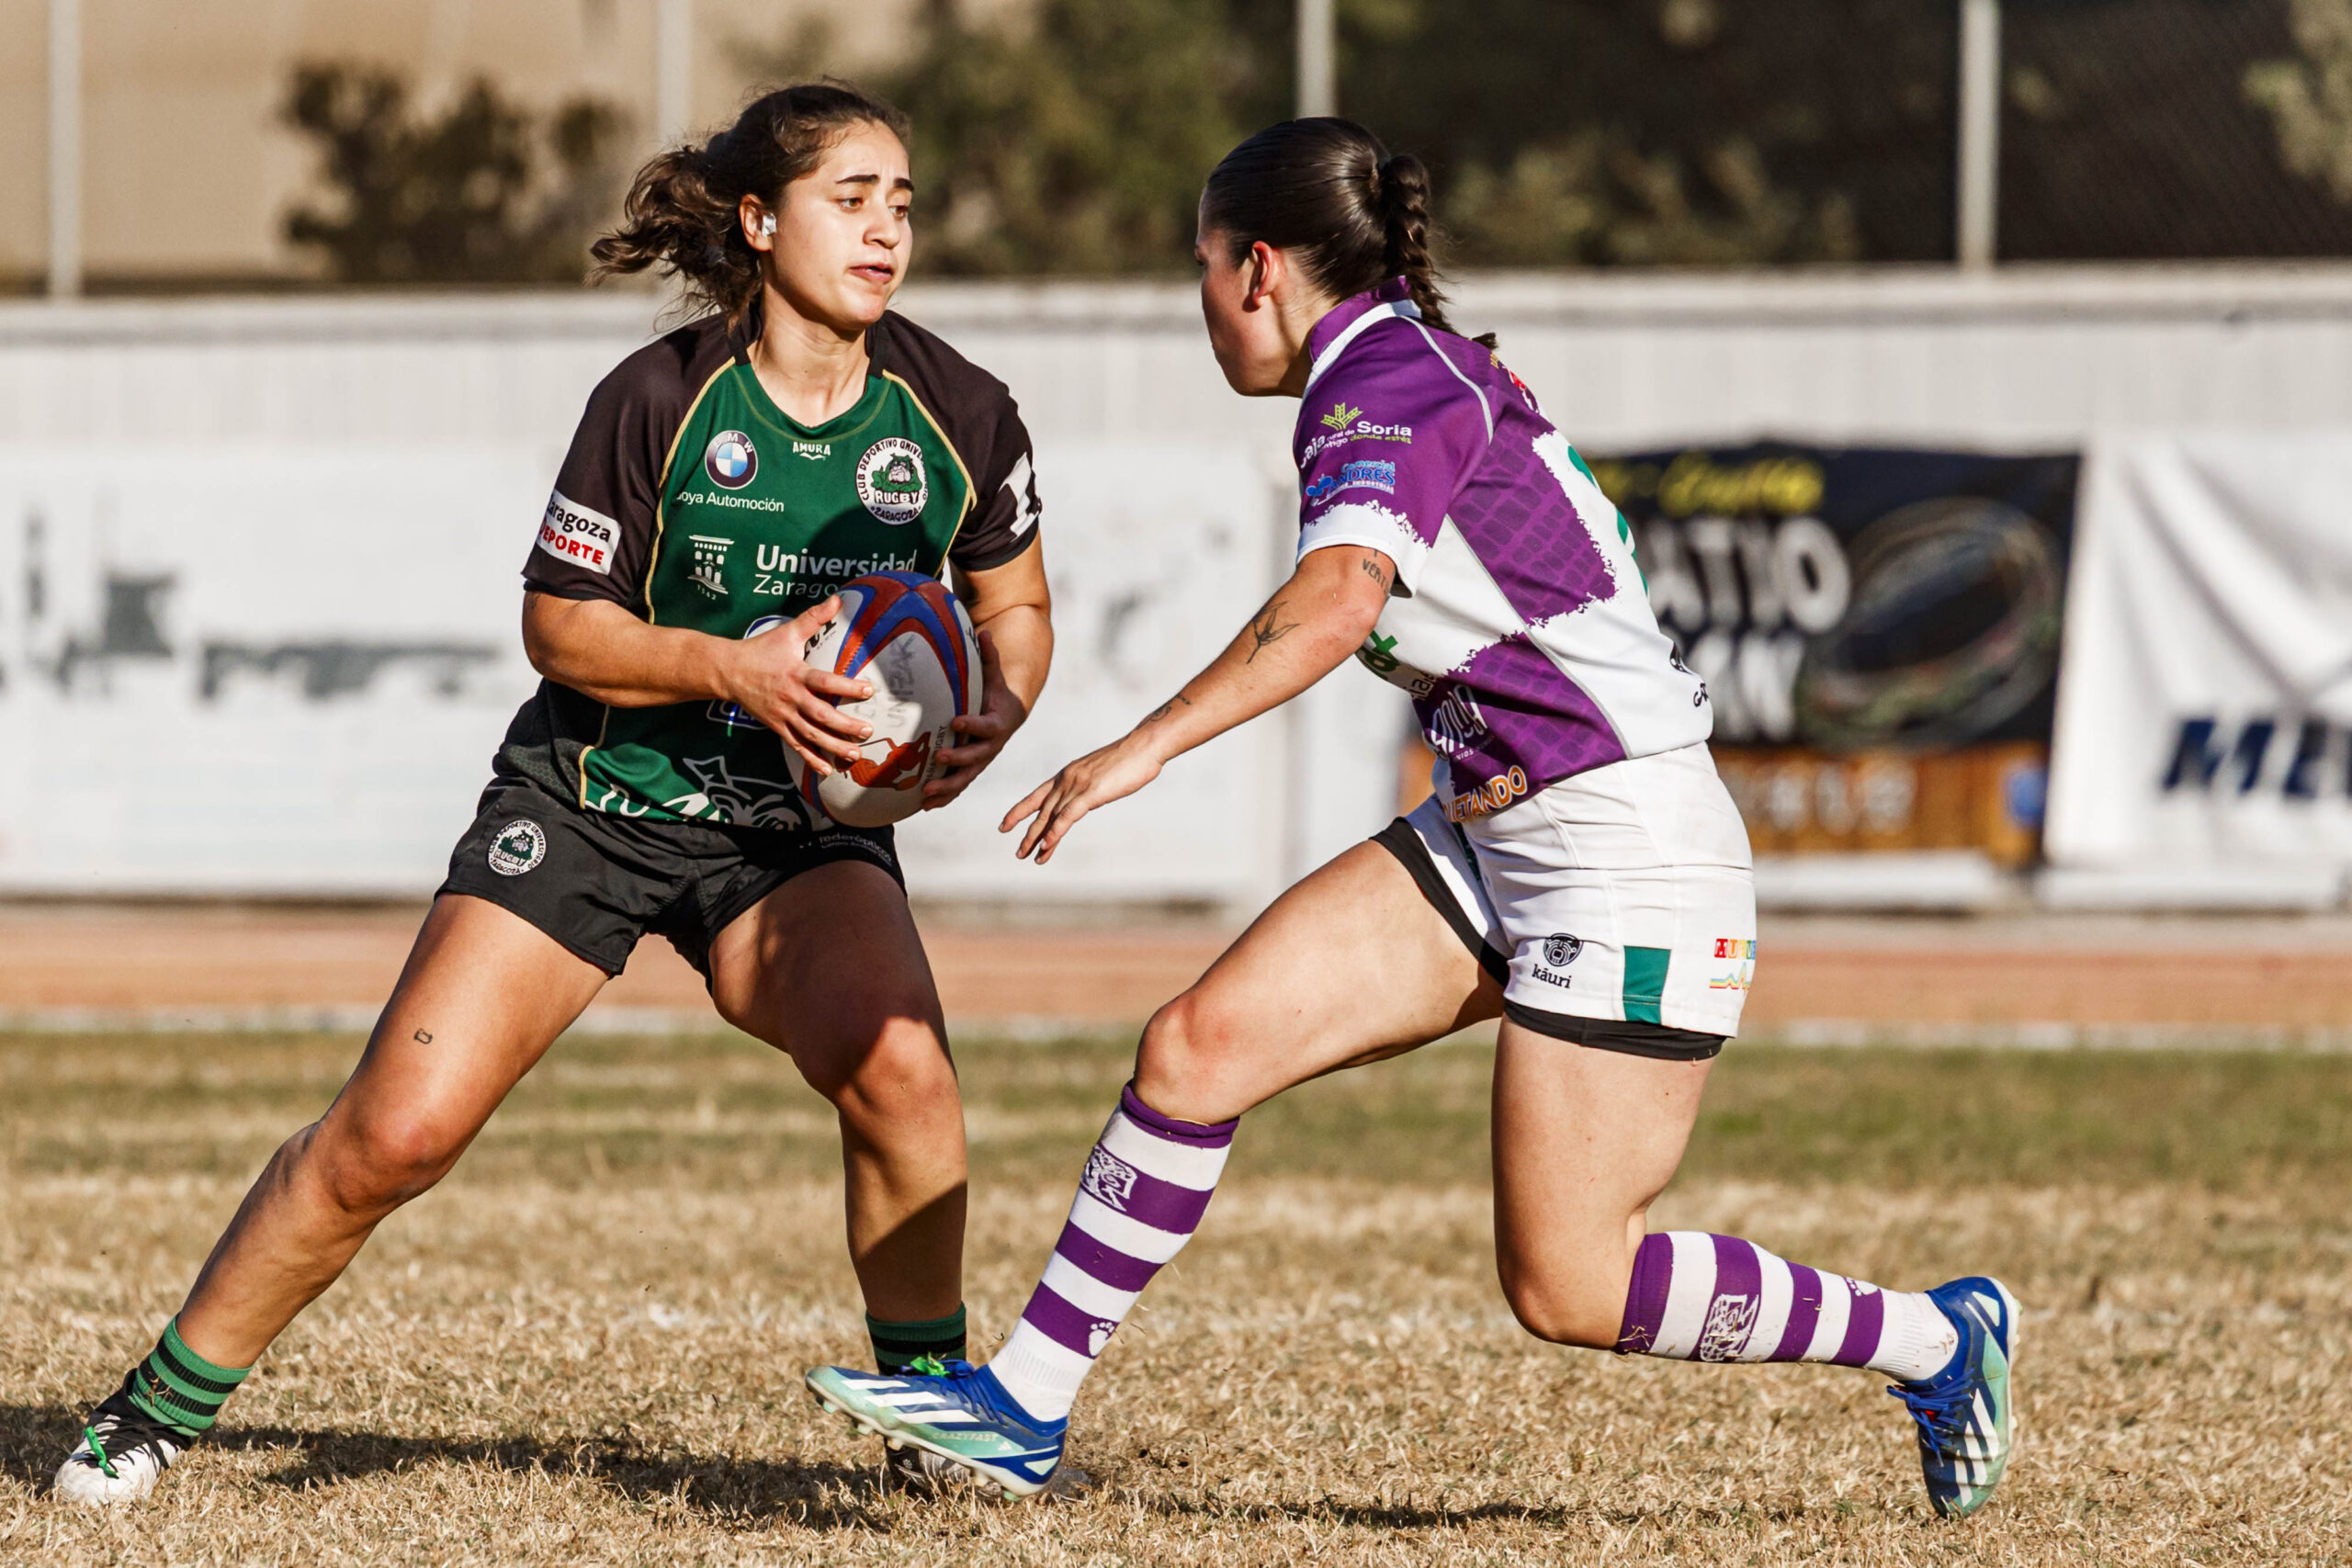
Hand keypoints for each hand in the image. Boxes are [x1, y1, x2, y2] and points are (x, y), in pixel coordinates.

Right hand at [722, 595, 874, 777]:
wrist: (728, 671)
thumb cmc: (761, 650)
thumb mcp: (787, 632)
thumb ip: (814, 618)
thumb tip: (838, 599)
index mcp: (796, 674)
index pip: (825, 681)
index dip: (846, 686)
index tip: (868, 690)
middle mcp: (791, 698)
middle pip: (821, 715)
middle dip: (845, 725)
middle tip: (867, 730)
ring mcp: (783, 715)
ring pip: (811, 735)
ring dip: (833, 746)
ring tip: (855, 754)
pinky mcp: (777, 727)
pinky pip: (796, 746)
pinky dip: (811, 759)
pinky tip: (827, 770)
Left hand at [923, 630, 1024, 809]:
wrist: (1009, 715)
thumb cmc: (996, 692)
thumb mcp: (995, 675)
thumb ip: (990, 657)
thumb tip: (985, 630)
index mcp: (996, 723)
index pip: (985, 726)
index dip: (972, 725)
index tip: (956, 721)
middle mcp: (990, 747)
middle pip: (975, 758)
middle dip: (956, 761)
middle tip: (937, 759)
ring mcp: (981, 761)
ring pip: (965, 779)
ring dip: (947, 788)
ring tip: (925, 795)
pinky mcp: (972, 770)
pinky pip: (958, 786)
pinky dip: (944, 797)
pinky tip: (923, 806)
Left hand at [1001, 729, 1163, 863]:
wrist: (1144, 746)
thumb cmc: (1129, 760)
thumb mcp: (1101, 775)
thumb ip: (1089, 787)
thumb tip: (1087, 799)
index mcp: (1067, 774)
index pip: (1036, 795)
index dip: (1019, 811)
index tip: (1004, 825)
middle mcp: (1066, 779)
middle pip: (1040, 810)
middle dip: (1027, 833)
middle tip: (1018, 852)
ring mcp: (1077, 786)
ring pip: (1050, 817)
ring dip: (1037, 839)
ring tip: (1026, 856)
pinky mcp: (1090, 793)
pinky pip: (1067, 817)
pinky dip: (1055, 833)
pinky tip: (1046, 846)